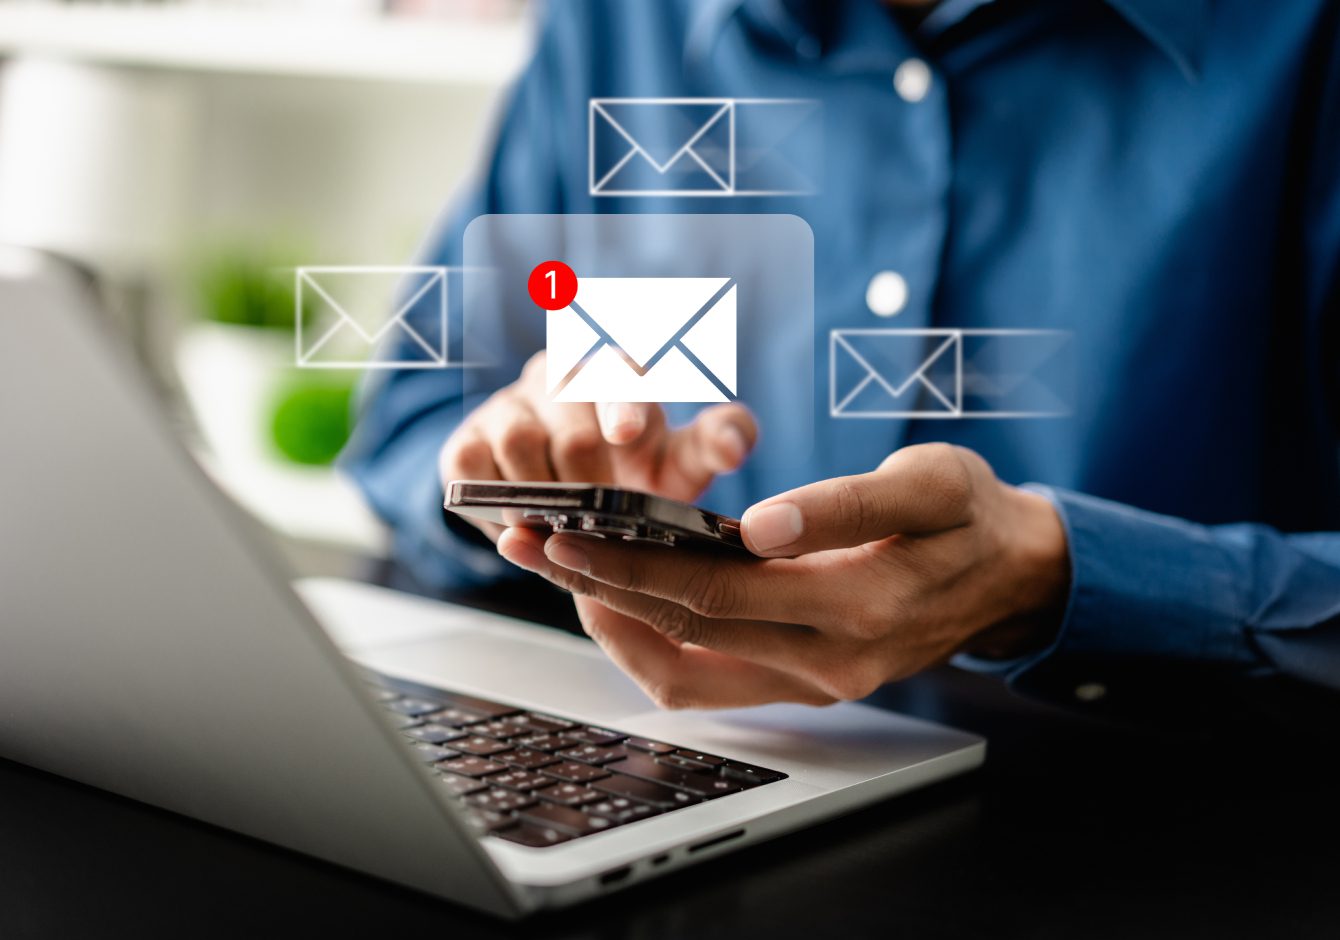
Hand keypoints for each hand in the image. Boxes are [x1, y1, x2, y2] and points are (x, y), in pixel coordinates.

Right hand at [440, 351, 756, 539]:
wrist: (574, 498)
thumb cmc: (638, 471)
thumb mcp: (683, 460)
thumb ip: (718, 441)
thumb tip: (735, 445)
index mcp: (617, 369)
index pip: (621, 373)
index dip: (624, 405)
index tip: (627, 438)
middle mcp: (559, 374)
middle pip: (573, 429)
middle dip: (593, 485)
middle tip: (607, 522)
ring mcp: (508, 404)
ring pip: (520, 443)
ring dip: (548, 497)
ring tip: (568, 529)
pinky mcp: (466, 439)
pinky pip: (472, 467)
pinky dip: (499, 503)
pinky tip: (524, 525)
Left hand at [496, 443, 1069, 707]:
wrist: (1013, 574)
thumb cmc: (969, 515)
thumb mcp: (930, 483)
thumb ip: (847, 504)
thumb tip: (763, 527)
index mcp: (860, 607)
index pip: (718, 591)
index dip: (635, 563)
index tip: (569, 531)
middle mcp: (830, 662)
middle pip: (687, 629)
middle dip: (601, 584)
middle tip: (533, 543)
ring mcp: (816, 683)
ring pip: (688, 666)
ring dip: (614, 620)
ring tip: (559, 572)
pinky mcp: (806, 684)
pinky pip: (711, 684)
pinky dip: (654, 651)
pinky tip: (617, 608)